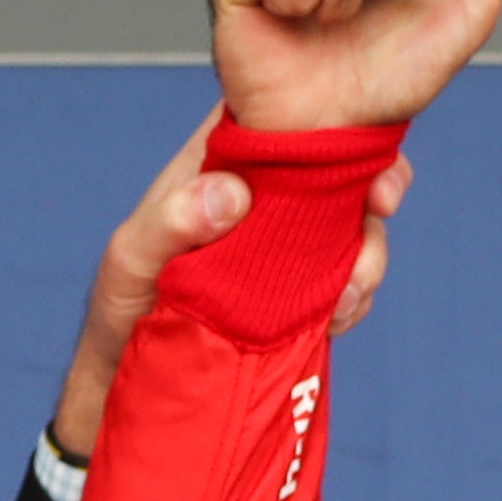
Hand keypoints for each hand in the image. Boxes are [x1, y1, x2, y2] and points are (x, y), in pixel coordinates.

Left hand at [46, 122, 414, 461]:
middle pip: (337, 168)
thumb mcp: (130, 259)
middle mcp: (261, 195)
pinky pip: (345, 281)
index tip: (361, 153)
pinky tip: (335, 321)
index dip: (334, 123)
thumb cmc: (120, 307)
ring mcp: (285, 243)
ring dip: (367, 255)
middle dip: (374, 185)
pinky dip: (354, 299)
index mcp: (221, 162)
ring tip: (346, 297)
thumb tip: (233, 194)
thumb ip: (170, 221)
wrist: (128, 382)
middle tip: (382, 208)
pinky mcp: (299, 290)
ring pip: (352, 227)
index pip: (285, 118)